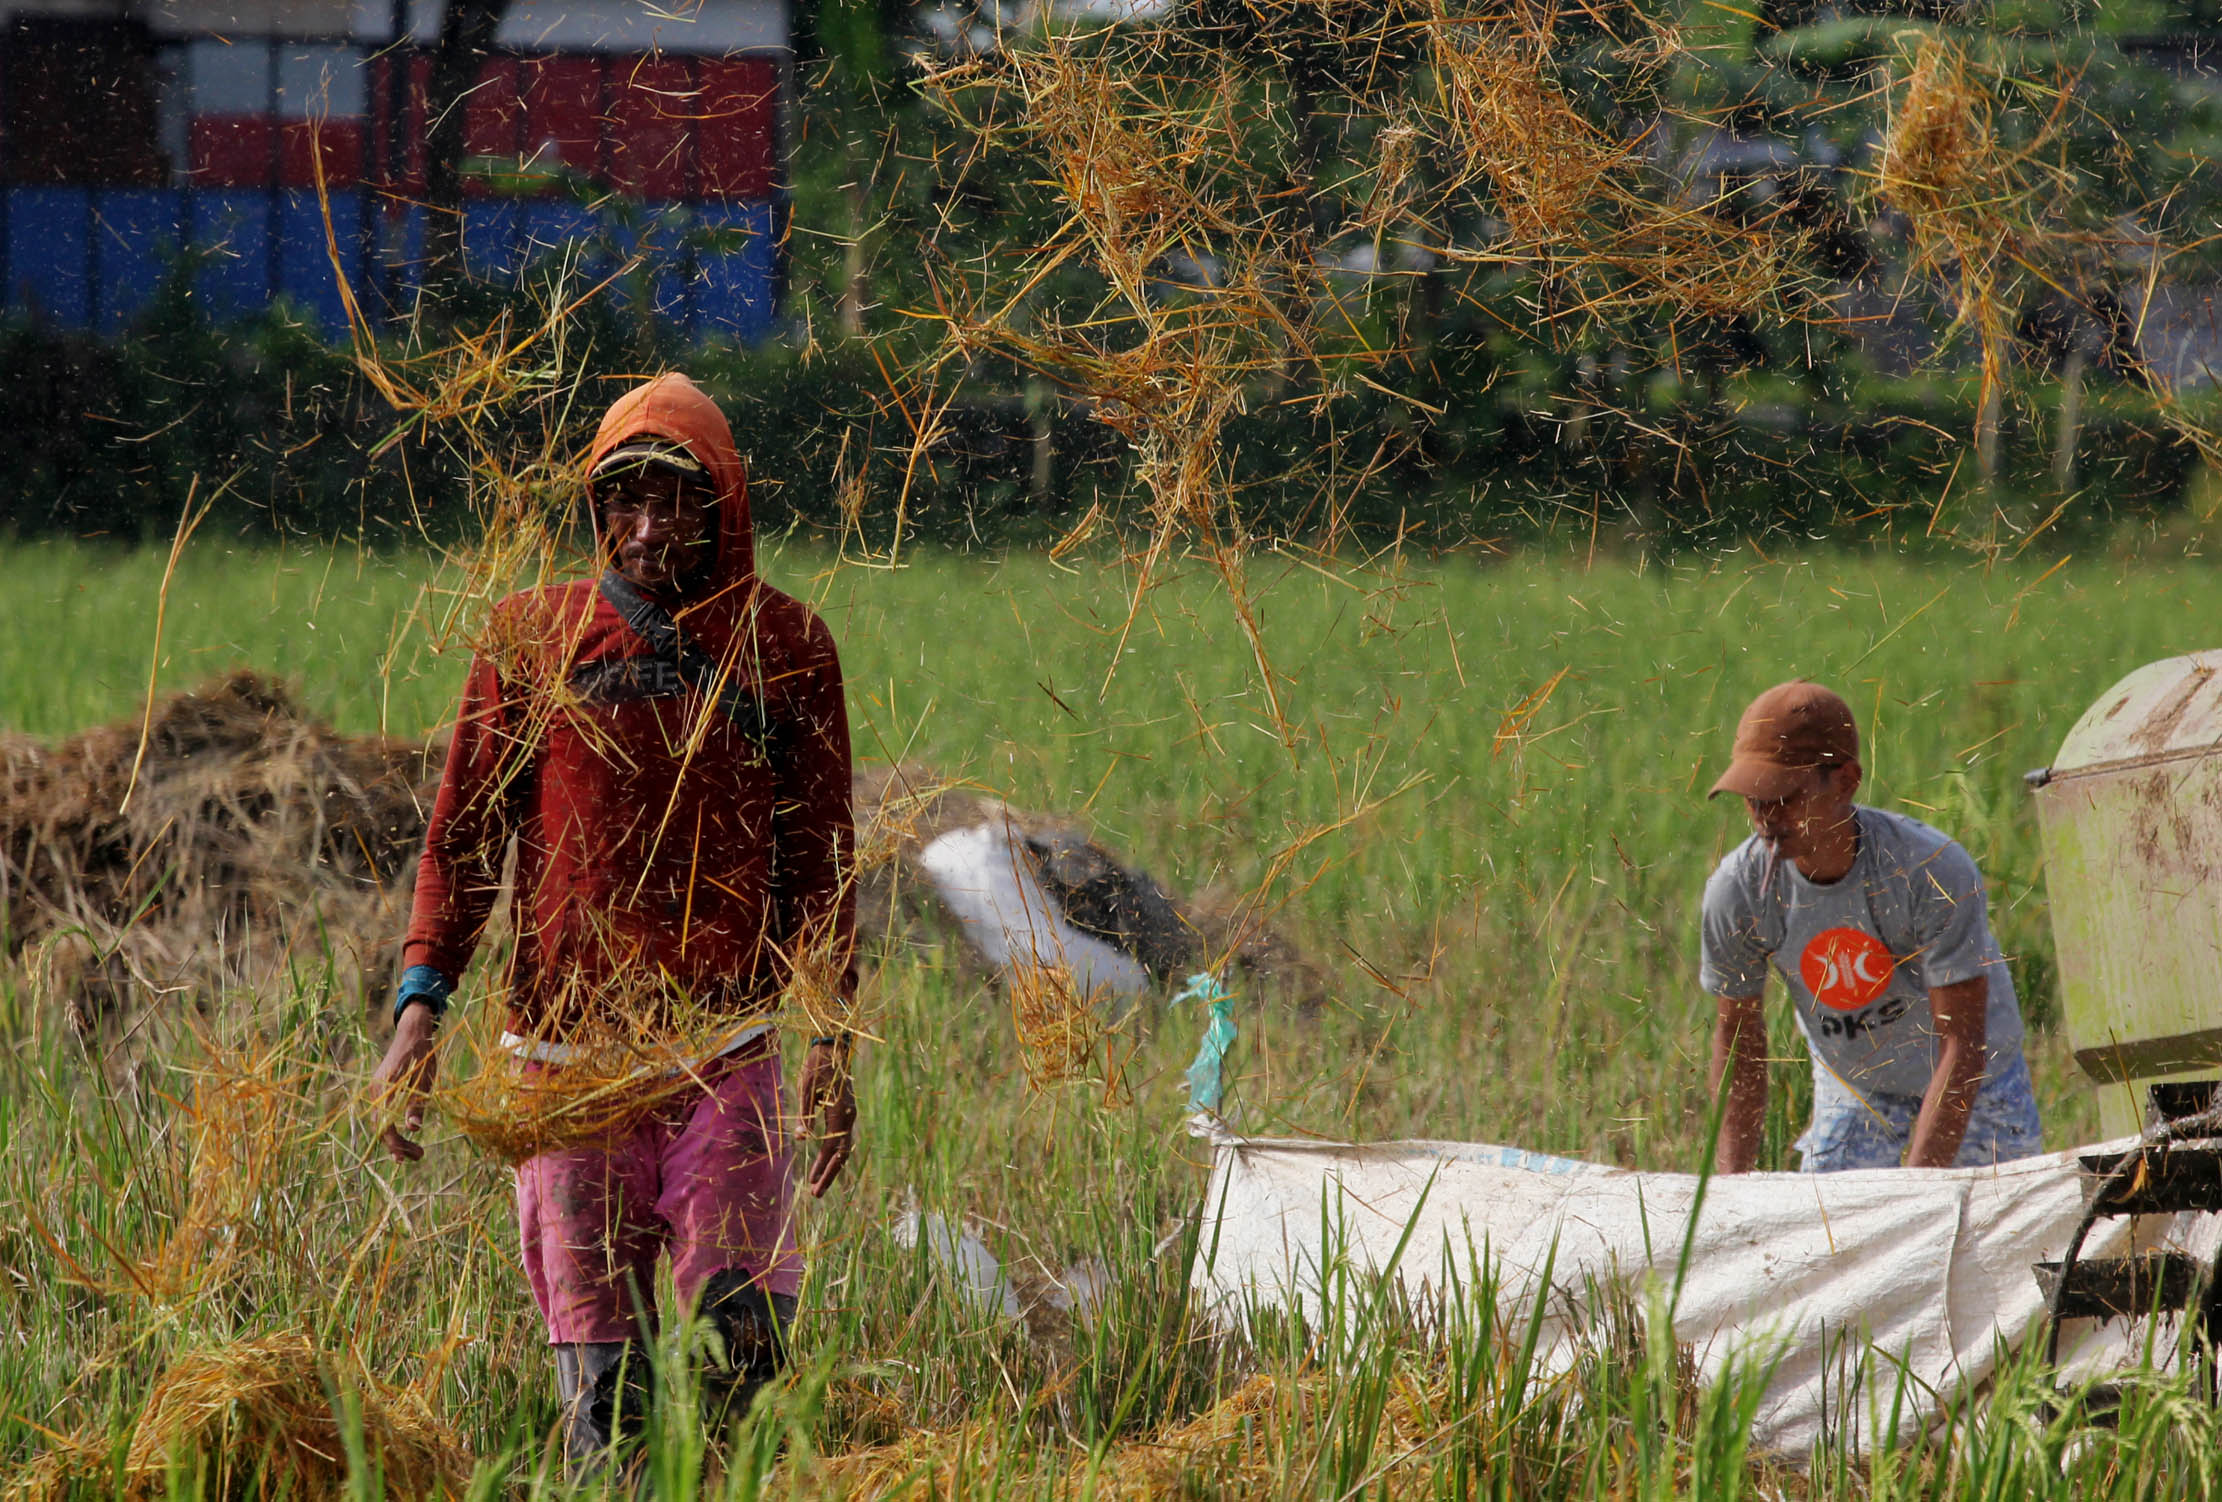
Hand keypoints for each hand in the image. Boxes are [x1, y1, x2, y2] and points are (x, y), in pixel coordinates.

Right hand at [369, 1004, 439, 1162]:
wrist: (413, 1033)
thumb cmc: (422, 1056)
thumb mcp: (425, 1081)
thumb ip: (418, 1105)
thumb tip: (413, 1129)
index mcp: (385, 1091)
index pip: (385, 1126)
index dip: (395, 1144)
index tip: (407, 1158)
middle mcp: (376, 1094)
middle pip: (382, 1128)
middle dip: (398, 1145)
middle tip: (419, 1156)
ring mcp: (377, 1092)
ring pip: (382, 1123)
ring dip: (397, 1138)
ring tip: (417, 1151)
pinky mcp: (381, 1090)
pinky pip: (384, 1114)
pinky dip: (394, 1126)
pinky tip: (408, 1133)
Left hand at [798, 1039, 855, 1197]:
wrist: (833, 1045)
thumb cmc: (818, 1064)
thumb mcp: (806, 1088)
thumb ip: (806, 1115)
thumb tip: (802, 1139)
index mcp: (841, 1112)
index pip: (835, 1147)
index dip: (824, 1168)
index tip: (814, 1184)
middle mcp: (849, 1115)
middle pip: (842, 1153)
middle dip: (829, 1174)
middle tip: (815, 1193)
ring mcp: (849, 1113)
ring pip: (843, 1147)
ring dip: (830, 1165)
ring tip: (816, 1182)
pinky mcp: (845, 1111)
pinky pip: (841, 1138)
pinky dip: (831, 1152)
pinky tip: (820, 1162)